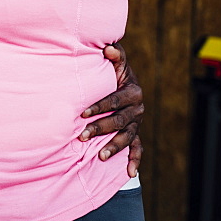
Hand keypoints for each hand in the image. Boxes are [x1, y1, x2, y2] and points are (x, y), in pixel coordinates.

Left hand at [79, 43, 144, 176]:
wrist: (123, 83)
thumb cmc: (114, 71)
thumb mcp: (116, 61)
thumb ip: (114, 54)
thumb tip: (108, 48)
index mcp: (133, 91)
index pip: (114, 101)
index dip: (98, 107)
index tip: (82, 113)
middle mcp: (137, 108)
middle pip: (119, 121)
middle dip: (100, 128)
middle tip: (82, 135)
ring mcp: (137, 123)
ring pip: (127, 137)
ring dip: (113, 147)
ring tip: (99, 155)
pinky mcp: (135, 133)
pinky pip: (138, 149)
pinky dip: (135, 161)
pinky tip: (129, 173)